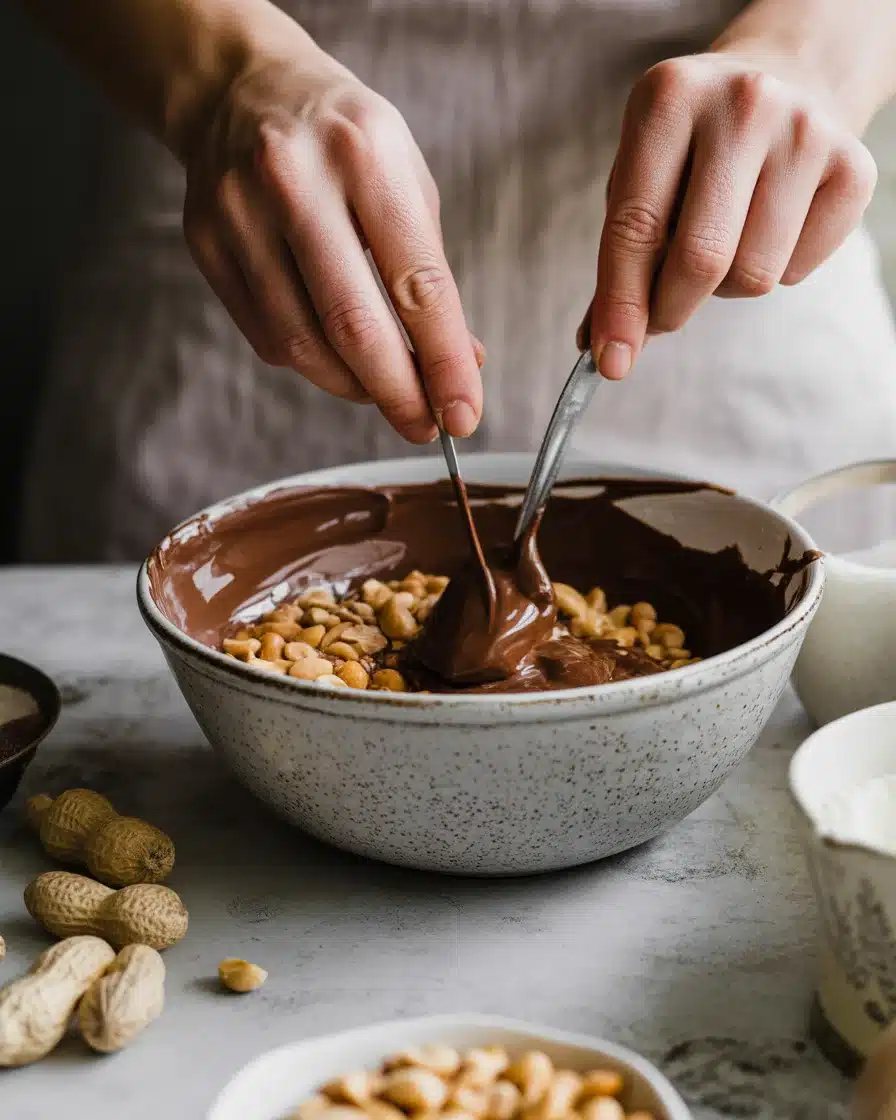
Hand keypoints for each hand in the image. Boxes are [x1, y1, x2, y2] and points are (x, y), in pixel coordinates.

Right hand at [182, 46, 482, 441]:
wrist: (240, 90)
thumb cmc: (342, 142)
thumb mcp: (406, 183)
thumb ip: (431, 275)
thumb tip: (460, 363)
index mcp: (365, 155)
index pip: (417, 283)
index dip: (444, 362)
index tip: (463, 413)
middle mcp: (294, 181)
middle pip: (352, 324)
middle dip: (397, 392)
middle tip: (423, 424)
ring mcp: (239, 213)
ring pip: (303, 343)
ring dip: (353, 387)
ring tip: (383, 391)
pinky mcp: (206, 244)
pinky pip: (267, 337)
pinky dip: (311, 363)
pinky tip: (335, 357)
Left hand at [580, 51, 877, 377]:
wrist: (788, 76)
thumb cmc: (693, 145)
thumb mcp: (641, 174)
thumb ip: (619, 255)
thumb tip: (602, 346)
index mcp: (670, 98)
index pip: (638, 226)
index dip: (622, 304)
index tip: (611, 361)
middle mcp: (743, 104)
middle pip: (702, 259)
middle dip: (671, 309)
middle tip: (662, 316)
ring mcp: (806, 132)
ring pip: (753, 276)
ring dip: (725, 288)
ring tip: (724, 242)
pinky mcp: (854, 168)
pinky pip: (797, 271)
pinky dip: (774, 271)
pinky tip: (769, 225)